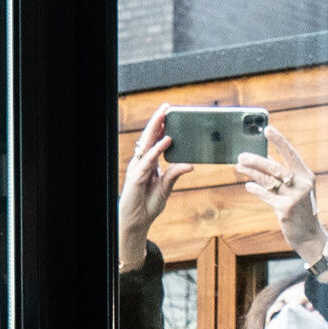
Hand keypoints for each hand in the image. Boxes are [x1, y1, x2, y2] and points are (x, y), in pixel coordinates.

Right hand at [118, 111, 179, 268]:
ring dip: (155, 128)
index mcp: (148, 163)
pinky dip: (157, 149)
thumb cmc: (148, 205)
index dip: (160, 127)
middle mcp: (141, 163)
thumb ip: (175, 174)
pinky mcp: (137, 177)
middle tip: (166, 107)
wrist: (137, 222)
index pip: (153, 141)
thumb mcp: (166, 188)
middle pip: (148, 137)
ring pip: (146, 144)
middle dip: (157, 121)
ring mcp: (137, 168)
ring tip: (164, 115)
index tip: (169, 114)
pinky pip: (149, 160)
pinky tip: (167, 140)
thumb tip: (190, 164)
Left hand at [237, 129, 326, 267]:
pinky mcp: (285, 209)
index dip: (279, 141)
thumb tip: (265, 158)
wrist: (310, 236)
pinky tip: (248, 185)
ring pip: (268, 180)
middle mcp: (302, 184)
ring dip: (251, 172)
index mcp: (306, 176)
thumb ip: (283, 175)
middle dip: (256, 160)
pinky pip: (266, 195)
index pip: (291, 154)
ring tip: (239, 167)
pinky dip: (256, 189)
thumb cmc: (302, 210)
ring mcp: (294, 197)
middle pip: (275, 167)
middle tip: (241, 155)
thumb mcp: (297, 190)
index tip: (267, 129)